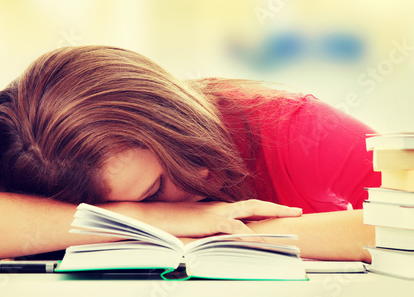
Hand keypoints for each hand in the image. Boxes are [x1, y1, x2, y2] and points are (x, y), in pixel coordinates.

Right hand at [103, 200, 301, 237]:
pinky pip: (235, 229)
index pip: (246, 207)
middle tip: (297, 212)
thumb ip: (205, 222)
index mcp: (217, 206)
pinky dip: (250, 235)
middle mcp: (220, 206)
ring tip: (289, 228)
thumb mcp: (191, 220)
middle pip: (256, 205)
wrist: (150, 216)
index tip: (280, 212)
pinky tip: (262, 242)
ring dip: (271, 221)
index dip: (264, 209)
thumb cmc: (168, 220)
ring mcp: (216, 213)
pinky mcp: (209, 222)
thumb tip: (214, 229)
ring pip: (251, 214)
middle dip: (278, 208)